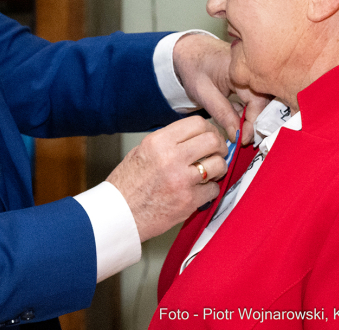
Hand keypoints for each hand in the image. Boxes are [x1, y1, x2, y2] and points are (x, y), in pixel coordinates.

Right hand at [106, 117, 227, 241]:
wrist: (119, 215)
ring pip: (218, 164)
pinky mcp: (188, 201)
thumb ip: (167, 142)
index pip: (198, 123)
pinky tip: (199, 191)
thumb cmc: (127, 185)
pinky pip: (213, 189)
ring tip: (209, 173)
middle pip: (212, 140)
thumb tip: (193, 137)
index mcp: (159, 142)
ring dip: (218, 169)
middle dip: (219, 146)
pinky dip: (209, 191)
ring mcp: (181, 180)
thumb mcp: (142, 151)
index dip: (210, 129)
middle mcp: (171, 157)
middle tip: (217, 153)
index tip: (211, 136)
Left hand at [172, 33, 273, 144]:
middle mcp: (252, 70)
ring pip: (260, 102)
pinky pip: (254, 99)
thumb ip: (222, 113)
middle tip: (245, 140)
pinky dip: (248, 112)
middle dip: (257, 123)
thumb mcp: (204, 93)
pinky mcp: (248, 81)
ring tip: (242, 135)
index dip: (254, 123)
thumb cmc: (194, 67)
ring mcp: (251, 75)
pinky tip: (239, 124)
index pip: (258, 101)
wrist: (189, 50)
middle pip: (264, 101)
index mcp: (241, 69)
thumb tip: (238, 135)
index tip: (244, 139)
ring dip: (253, 119)